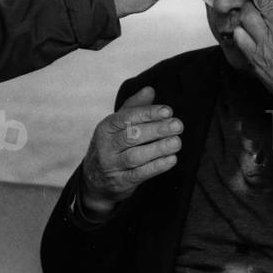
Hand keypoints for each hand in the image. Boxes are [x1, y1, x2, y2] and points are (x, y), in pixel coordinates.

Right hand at [80, 86, 182, 216]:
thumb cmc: (111, 147)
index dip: (148, 113)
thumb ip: (134, 107)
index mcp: (106, 127)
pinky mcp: (121, 182)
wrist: (94, 181)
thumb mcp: (117, 126)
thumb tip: (150, 90)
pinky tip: (171, 159)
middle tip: (178, 125)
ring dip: (158, 148)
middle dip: (157, 129)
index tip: (168, 111)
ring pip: (135, 156)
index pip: (127, 117)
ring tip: (177, 142)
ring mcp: (112, 165)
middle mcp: (106, 146)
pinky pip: (140, 174)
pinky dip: (156, 167)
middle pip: (132, 135)